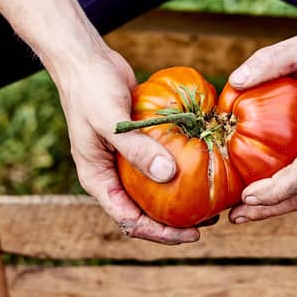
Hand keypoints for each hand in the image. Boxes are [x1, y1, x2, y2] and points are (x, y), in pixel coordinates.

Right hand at [0, 0, 200, 243]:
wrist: (87, 61)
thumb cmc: (90, 90)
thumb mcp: (110, 122)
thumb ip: (136, 149)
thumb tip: (168, 177)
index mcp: (97, 179)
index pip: (129, 219)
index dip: (159, 232)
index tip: (191, 235)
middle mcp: (111, 175)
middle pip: (144, 210)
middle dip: (173, 222)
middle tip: (208, 223)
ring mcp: (125, 160)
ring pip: (154, 190)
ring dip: (178, 199)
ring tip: (210, 203)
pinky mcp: (139, 143)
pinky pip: (161, 163)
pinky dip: (180, 170)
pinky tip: (205, 168)